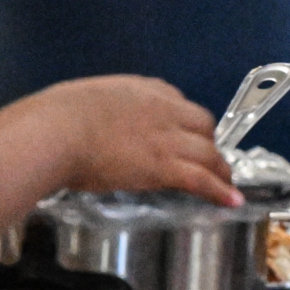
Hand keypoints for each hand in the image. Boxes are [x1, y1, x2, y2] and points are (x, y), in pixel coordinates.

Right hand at [22, 75, 239, 205]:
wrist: (58, 131)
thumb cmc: (58, 117)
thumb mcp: (86, 100)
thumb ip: (102, 109)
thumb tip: (96, 122)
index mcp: (143, 89)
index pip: (177, 102)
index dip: (183, 122)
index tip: (181, 134)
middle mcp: (163, 109)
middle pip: (201, 124)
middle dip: (206, 142)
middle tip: (205, 159)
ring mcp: (166, 137)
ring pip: (207, 152)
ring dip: (220, 168)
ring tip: (226, 182)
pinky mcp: (164, 166)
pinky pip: (201, 178)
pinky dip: (220, 190)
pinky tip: (231, 200)